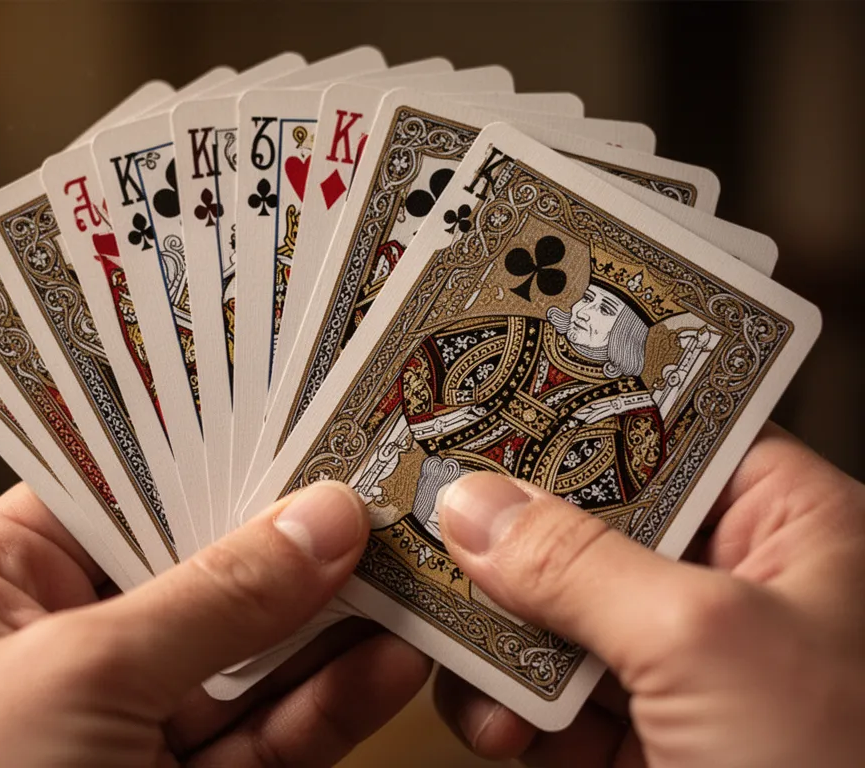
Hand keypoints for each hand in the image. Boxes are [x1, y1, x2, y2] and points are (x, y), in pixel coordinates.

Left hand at [0, 481, 430, 766]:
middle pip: (202, 563)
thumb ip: (212, 599)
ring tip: (408, 567)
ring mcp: (136, 722)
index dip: (208, 445)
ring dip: (334, 614)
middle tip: (378, 483)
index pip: (117, 484)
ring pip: (254, 650)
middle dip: (289, 532)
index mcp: (0, 587)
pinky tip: (391, 658)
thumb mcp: (79, 678)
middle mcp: (70, 644)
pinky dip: (335, 697)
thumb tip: (320, 521)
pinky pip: (276, 731)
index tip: (297, 410)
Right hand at [432, 423, 864, 767]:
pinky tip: (495, 721)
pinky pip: (543, 694)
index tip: (491, 395)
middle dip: (512, 532)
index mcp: (786, 529)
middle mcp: (729, 588)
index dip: (578, 409)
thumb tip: (479, 508)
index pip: (667, 430)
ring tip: (462, 639)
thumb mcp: (706, 644)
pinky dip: (504, 710)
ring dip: (495, 631)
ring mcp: (676, 668)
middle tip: (438, 512)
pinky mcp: (637, 736)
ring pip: (551, 610)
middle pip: (588, 520)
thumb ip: (580, 562)